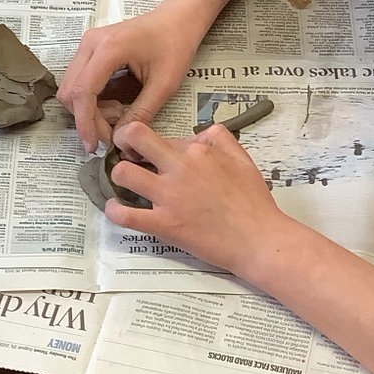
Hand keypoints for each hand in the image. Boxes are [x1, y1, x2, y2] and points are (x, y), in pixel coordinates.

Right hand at [58, 5, 203, 152]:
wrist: (178, 19)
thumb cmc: (176, 44)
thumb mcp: (164, 84)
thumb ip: (141, 113)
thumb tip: (119, 139)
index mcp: (109, 48)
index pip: (83, 92)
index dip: (85, 123)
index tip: (94, 145)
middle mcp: (91, 43)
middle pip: (70, 91)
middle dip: (87, 118)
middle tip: (114, 130)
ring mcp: (88, 44)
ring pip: (72, 87)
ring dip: (89, 109)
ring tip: (120, 114)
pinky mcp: (91, 48)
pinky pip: (80, 80)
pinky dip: (92, 99)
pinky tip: (116, 103)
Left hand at [105, 121, 291, 274]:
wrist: (258, 239)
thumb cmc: (254, 201)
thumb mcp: (243, 159)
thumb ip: (221, 139)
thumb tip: (200, 134)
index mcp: (199, 151)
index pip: (165, 136)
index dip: (158, 143)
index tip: (154, 152)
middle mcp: (180, 168)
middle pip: (135, 136)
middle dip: (123, 139)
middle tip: (124, 150)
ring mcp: (169, 197)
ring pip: (123, 173)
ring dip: (118, 175)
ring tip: (124, 182)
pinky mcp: (164, 225)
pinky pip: (126, 216)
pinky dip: (115, 210)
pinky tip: (116, 208)